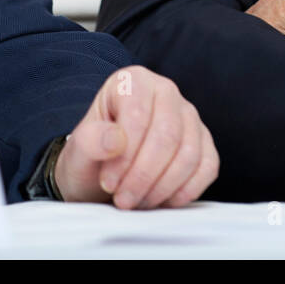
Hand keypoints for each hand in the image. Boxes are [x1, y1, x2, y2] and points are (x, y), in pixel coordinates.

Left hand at [54, 65, 217, 208]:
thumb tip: (116, 140)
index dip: (125, 155)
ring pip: (189, 154)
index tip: (109, 183)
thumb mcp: (77, 151)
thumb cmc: (93, 157)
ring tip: (138, 201)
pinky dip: (186, 190)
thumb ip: (89, 141)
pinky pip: (207, 167)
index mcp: (133, 81)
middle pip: (167, 135)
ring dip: (163, 187)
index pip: (138, 115)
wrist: (104, 175)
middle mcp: (165, 92)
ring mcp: (188, 116)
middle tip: (124, 200)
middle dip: (144, 176)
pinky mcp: (204, 142)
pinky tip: (162, 200)